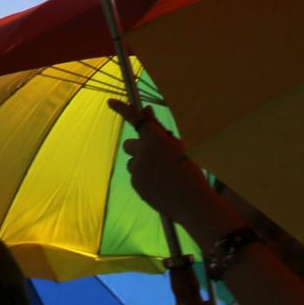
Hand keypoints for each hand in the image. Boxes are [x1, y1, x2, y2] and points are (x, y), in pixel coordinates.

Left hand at [107, 97, 230, 238]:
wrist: (193, 202)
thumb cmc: (188, 171)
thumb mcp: (176, 146)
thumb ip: (158, 129)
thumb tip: (146, 110)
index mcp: (157, 138)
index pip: (136, 118)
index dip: (122, 108)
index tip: (110, 102)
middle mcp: (144, 151)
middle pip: (128, 144)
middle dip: (138, 148)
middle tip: (153, 156)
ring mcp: (138, 168)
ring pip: (132, 162)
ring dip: (142, 165)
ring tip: (162, 176)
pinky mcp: (135, 183)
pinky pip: (135, 176)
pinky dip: (144, 179)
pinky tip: (160, 186)